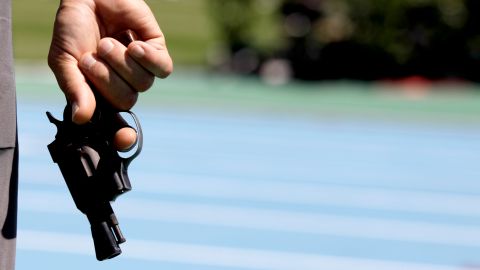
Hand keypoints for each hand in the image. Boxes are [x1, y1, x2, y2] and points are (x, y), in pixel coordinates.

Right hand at [48, 0, 172, 148]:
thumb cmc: (74, 28)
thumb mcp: (65, 60)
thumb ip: (74, 88)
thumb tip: (81, 118)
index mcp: (101, 94)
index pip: (118, 125)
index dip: (123, 136)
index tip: (122, 139)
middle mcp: (123, 85)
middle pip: (127, 101)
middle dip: (106, 78)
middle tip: (92, 56)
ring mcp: (141, 69)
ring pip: (144, 83)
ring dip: (121, 61)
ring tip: (107, 42)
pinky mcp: (156, 50)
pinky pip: (164, 68)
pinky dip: (148, 58)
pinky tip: (133, 45)